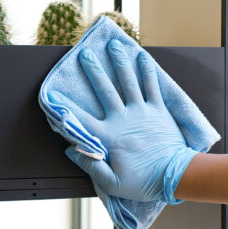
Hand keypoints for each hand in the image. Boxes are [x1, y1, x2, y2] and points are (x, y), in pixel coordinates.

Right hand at [47, 39, 197, 202]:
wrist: (175, 176)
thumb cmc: (143, 181)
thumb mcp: (112, 183)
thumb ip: (90, 165)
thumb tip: (70, 150)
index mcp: (109, 136)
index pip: (81, 119)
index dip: (65, 107)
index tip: (52, 95)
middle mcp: (123, 119)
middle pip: (105, 90)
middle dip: (93, 70)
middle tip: (85, 53)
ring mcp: (141, 111)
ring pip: (128, 81)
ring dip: (120, 62)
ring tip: (114, 45)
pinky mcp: (158, 110)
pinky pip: (152, 86)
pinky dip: (148, 70)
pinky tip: (143, 56)